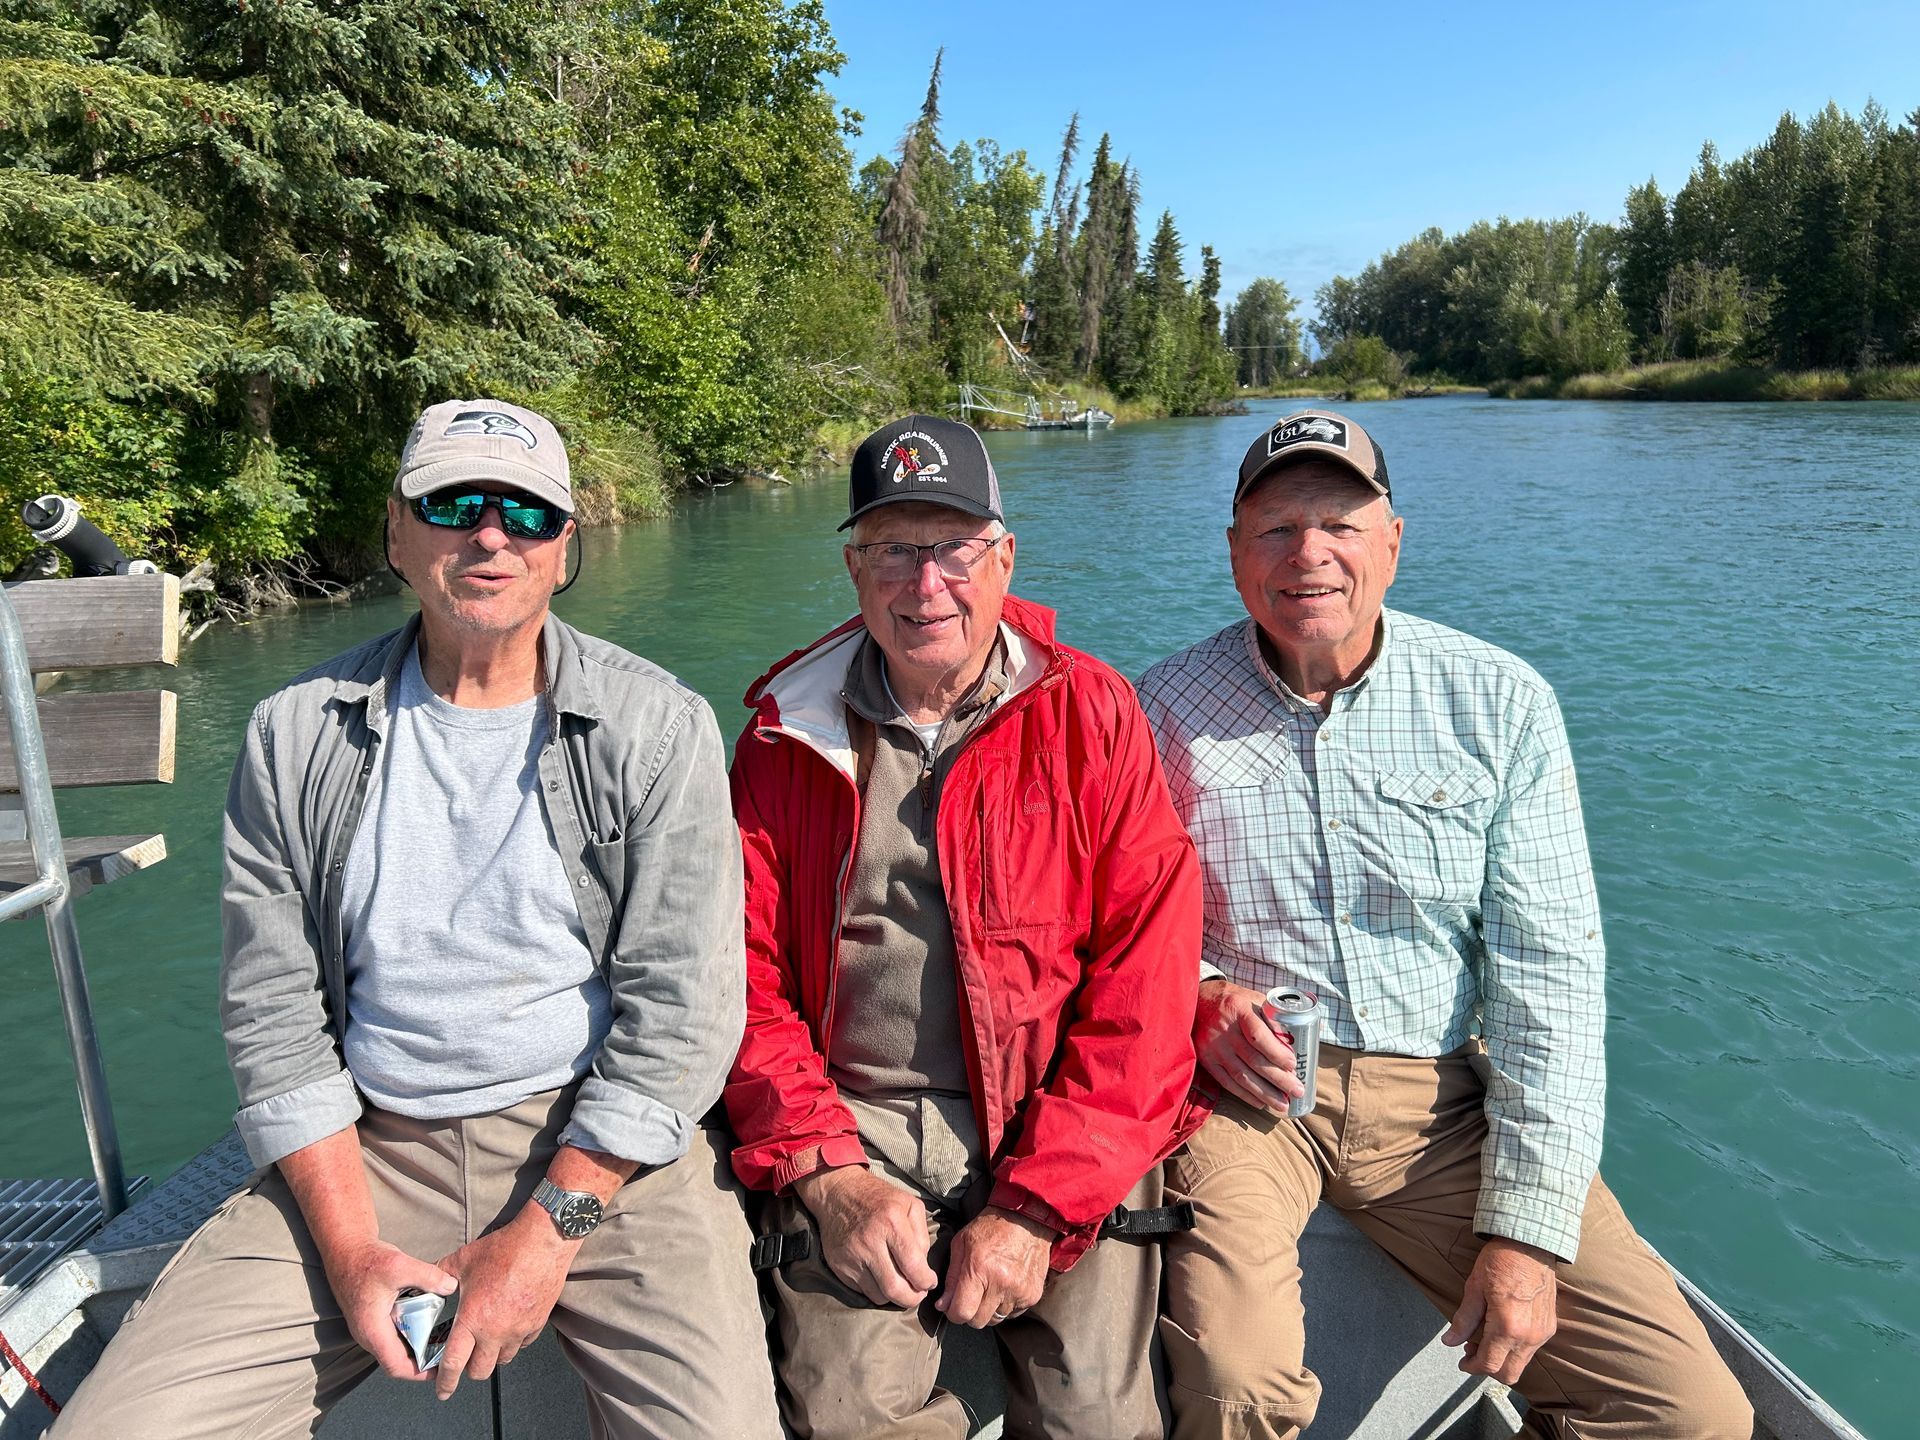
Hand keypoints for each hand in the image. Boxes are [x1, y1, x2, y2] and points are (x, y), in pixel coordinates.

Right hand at [319, 1238, 457, 1382]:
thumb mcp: (400, 1265)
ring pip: (394, 1350)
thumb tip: (452, 1286)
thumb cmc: (367, 1260)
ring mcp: (368, 1329)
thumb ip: (428, 1276)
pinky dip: (410, 1336)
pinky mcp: (372, 1320)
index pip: (396, 1366)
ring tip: (441, 1343)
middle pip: (397, 1362)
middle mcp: (368, 1335)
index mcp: (373, 1330)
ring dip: (416, 1349)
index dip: (419, 1373)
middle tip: (447, 1355)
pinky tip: (427, 1324)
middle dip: (422, 1363)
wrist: (347, 1250)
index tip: (441, 1371)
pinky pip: (392, 1337)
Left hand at [431, 1209, 574, 1399]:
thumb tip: (428, 1280)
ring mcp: (518, 1330)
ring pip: (503, 1360)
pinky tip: (508, 1327)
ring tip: (487, 1341)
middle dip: (469, 1370)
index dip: (445, 1382)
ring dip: (492, 1356)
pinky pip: (522, 1344)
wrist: (542, 1242)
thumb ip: (441, 1274)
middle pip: (480, 1371)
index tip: (442, 1391)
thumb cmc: (502, 1250)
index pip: (454, 1363)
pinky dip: (513, 1342)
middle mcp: (495, 1332)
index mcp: (472, 1320)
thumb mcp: (463, 1260)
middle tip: (465, 1359)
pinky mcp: (537, 1323)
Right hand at [792, 1165, 936, 1307]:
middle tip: (918, 1295)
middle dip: (912, 1299)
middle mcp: (869, 1241)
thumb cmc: (879, 1199)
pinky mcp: (839, 1266)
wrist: (838, 1193)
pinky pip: (862, 1291)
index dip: (926, 1281)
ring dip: (894, 1297)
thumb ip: (922, 1235)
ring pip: (878, 1295)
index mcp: (891, 1222)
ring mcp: (852, 1256)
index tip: (930, 1283)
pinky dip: (876, 1290)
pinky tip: (881, 1277)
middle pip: (894, 1288)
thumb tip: (923, 1267)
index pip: (913, 1266)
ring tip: (901, 1286)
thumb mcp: (909, 1204)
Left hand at [936, 1207, 1051, 1328]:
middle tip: (971, 1296)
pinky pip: (1013, 1314)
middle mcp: (1001, 1284)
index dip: (953, 1313)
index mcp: (979, 1269)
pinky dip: (1006, 1306)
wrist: (1027, 1218)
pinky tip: (1004, 1288)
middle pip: (978, 1321)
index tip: (953, 1306)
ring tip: (990, 1288)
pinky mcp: (1033, 1295)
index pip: (962, 1312)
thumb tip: (942, 1305)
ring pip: (996, 1319)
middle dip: (970, 1313)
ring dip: (989, 1310)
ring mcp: (1019, 1291)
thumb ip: (951, 1277)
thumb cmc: (990, 1228)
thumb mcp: (961, 1243)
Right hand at [1195, 979, 1305, 1114]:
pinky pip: (1227, 1082)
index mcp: (1238, 1010)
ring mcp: (1213, 1048)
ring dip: (1264, 1093)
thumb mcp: (1252, 999)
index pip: (1259, 1036)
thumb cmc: (1232, 1000)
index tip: (1293, 1065)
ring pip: (1242, 1075)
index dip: (1277, 1053)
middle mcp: (1224, 1030)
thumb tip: (1292, 1045)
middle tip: (1297, 1091)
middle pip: (1254, 1060)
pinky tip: (1260, 1102)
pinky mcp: (1207, 1061)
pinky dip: (1245, 1095)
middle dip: (1279, 1079)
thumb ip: (1271, 1018)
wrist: (1197, 1001)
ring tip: (1283, 1105)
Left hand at [1442, 1237, 1558, 1383]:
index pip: (1489, 1364)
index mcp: (1508, 1327)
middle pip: (1509, 1374)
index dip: (1472, 1367)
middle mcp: (1529, 1336)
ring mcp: (1542, 1333)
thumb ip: (1463, 1319)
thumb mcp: (1474, 1288)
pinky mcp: (1549, 1326)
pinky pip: (1531, 1350)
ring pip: (1521, 1364)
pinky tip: (1502, 1331)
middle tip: (1471, 1351)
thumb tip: (1450, 1341)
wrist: (1530, 1244)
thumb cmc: (1501, 1260)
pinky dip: (1515, 1349)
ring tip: (1485, 1337)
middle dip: (1488, 1369)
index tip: (1462, 1361)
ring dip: (1502, 1359)